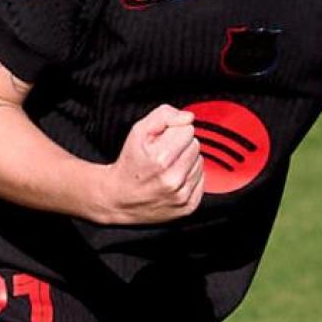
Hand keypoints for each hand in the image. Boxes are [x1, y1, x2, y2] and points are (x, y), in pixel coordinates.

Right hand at [95, 105, 204, 224]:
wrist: (119, 199)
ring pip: (200, 162)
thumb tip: (187, 118)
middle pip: (195, 145)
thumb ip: (163, 115)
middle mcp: (173, 179)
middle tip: (163, 154)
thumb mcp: (138, 132)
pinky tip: (174, 179)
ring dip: (186, 161)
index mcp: (161, 158)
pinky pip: (202, 179)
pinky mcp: (188, 206)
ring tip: (167, 167)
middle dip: (180, 146)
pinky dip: (189, 177)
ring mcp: (181, 195)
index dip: (173, 132)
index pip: (187, 129)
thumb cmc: (130, 164)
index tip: (161, 140)